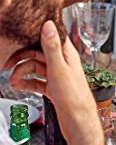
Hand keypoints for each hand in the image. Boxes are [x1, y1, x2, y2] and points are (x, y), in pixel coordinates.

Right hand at [6, 21, 97, 140]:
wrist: (78, 120)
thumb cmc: (73, 95)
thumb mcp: (59, 68)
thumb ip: (52, 47)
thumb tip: (49, 25)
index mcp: (67, 55)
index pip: (51, 37)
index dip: (36, 34)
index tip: (20, 35)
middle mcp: (63, 63)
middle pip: (38, 53)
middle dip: (22, 58)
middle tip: (7, 64)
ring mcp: (58, 76)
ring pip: (35, 68)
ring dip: (22, 72)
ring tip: (12, 80)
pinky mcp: (54, 88)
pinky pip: (37, 81)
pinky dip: (27, 82)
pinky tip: (18, 85)